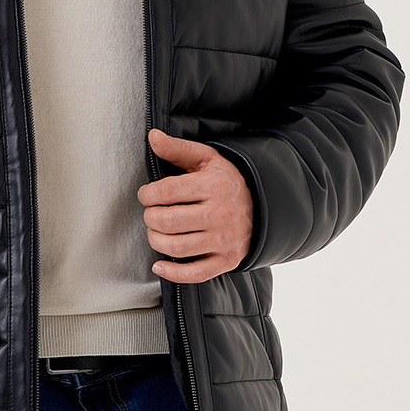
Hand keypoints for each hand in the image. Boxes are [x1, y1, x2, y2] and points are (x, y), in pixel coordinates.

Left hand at [138, 128, 252, 283]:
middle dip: (150, 217)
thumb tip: (152, 136)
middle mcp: (221, 214)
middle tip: (151, 213)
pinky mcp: (227, 260)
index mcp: (214, 185)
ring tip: (156, 232)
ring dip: (156, 240)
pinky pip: (195, 273)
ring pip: (177, 247)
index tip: (146, 195)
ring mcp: (225, 240)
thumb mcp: (206, 159)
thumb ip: (177, 149)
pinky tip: (160, 265)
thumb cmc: (226, 180)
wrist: (263, 205)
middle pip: (168, 221)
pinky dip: (172, 272)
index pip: (167, 191)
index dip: (148, 194)